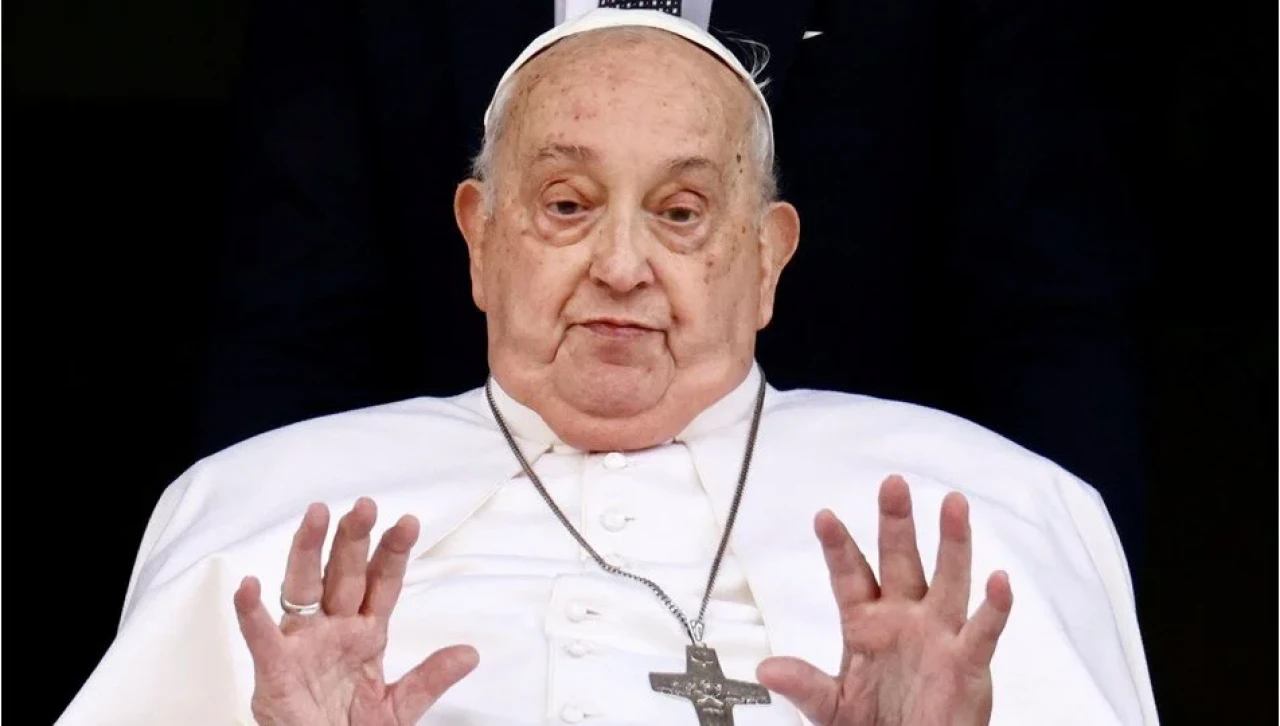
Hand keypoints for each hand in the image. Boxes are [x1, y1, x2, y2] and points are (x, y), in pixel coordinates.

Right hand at [234, 498, 477, 724]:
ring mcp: (302, 645)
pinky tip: (248, 585)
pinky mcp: (274, 670)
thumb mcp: (400, 706)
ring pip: (303, 588)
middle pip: (344, 575)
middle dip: (354, 539)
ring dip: (308, 551)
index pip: (381, 584)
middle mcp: (332, 630)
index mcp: (364, 635)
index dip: (393, 554)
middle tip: (366, 505)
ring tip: (316, 515)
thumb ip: (430, 678)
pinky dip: (251, 612)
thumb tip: (470, 654)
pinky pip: (260, 638)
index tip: (408, 522)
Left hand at [757, 476, 1012, 725]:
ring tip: (954, 504)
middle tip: (893, 484)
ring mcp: (938, 635)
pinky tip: (999, 580)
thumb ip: (805, 685)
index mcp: (866, 623)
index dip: (838, 546)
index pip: (850, 575)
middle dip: (896, 523)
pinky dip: (994, 607)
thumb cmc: (878, 725)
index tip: (823, 516)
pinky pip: (982, 630)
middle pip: (900, 560)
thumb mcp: (832, 706)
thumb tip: (767, 668)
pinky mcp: (967, 662)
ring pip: (947, 580)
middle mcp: (904, 618)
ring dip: (952, 543)